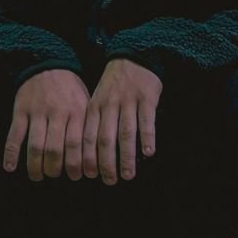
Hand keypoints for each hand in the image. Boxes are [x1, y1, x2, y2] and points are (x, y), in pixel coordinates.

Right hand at [5, 70, 89, 179]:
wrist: (47, 64)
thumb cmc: (70, 90)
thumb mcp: (86, 103)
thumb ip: (88, 127)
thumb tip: (93, 158)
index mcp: (78, 111)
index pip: (77, 144)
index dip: (76, 164)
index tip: (77, 176)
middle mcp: (58, 112)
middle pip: (56, 149)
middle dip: (55, 168)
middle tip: (55, 176)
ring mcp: (38, 112)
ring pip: (36, 145)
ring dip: (35, 165)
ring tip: (37, 176)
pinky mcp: (20, 110)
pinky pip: (15, 134)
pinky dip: (11, 152)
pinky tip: (10, 167)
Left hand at [81, 59, 161, 183]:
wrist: (134, 55)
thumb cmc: (114, 85)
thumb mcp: (98, 100)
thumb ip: (95, 124)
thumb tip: (92, 156)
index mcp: (94, 107)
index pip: (88, 137)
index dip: (89, 158)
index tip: (91, 176)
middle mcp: (109, 106)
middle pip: (106, 139)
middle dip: (107, 163)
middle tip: (111, 181)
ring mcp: (128, 101)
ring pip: (126, 133)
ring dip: (126, 156)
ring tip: (128, 175)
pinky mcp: (147, 97)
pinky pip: (146, 121)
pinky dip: (147, 137)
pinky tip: (148, 153)